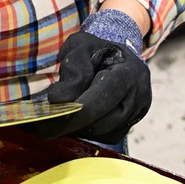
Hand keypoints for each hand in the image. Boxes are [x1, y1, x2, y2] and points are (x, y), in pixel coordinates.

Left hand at [37, 9, 151, 143]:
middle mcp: (139, 96)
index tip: (51, 117)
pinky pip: (106, 136)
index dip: (75, 110)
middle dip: (73, 123)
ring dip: (79, 129)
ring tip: (59, 120)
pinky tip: (75, 122)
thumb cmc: (96, 50)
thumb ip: (72, 69)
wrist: (115, 57)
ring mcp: (137, 114)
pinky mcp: (129, 126)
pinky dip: (88, 132)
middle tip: (46, 127)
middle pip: (103, 120)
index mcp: (129, 73)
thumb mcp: (81, 47)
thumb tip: (59, 100)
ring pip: (103, 132)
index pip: (102, 98)